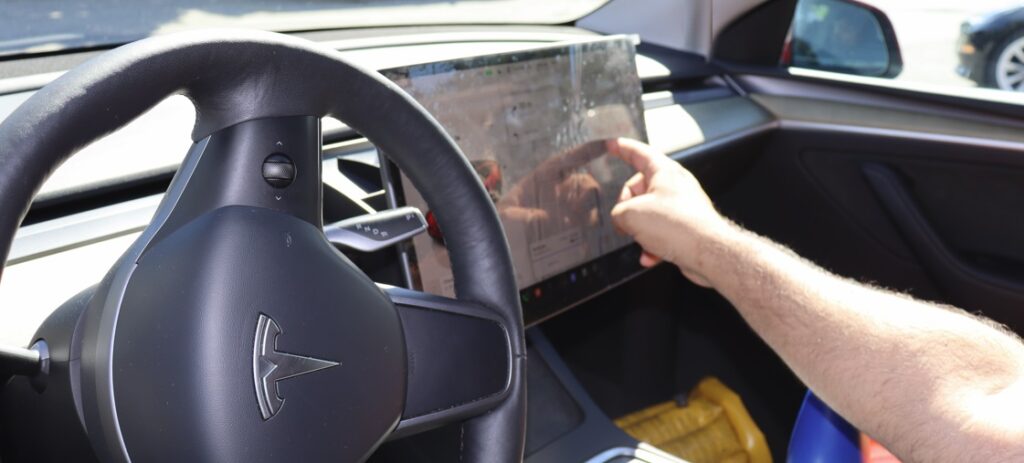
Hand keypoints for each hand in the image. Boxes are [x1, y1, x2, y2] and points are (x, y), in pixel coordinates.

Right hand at [608, 138, 726, 286]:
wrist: (708, 252)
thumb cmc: (678, 227)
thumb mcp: (631, 215)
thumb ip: (618, 213)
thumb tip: (621, 220)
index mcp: (664, 172)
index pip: (638, 153)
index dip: (622, 148)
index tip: (612, 145)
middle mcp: (676, 185)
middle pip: (639, 189)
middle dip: (627, 207)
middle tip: (625, 221)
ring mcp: (683, 205)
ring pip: (649, 213)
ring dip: (640, 230)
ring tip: (643, 240)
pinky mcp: (687, 226)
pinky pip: (662, 231)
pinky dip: (652, 244)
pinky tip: (650, 256)